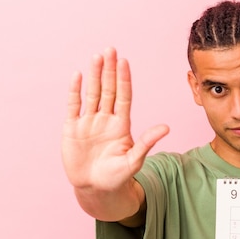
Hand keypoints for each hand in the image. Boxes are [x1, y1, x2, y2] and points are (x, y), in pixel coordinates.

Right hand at [62, 47, 168, 191]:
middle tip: (111, 49)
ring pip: (92, 93)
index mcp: (121, 125)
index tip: (124, 62)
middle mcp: (105, 119)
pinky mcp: (73, 128)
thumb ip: (147, 143)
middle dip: (109, 70)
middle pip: (108, 90)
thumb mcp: (133, 161)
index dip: (124, 79)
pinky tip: (78, 75)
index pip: (123, 96)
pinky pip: (74, 105)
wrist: (95, 189)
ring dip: (94, 75)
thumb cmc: (117, 178)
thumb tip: (166, 128)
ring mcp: (89, 122)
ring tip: (97, 57)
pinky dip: (75, 91)